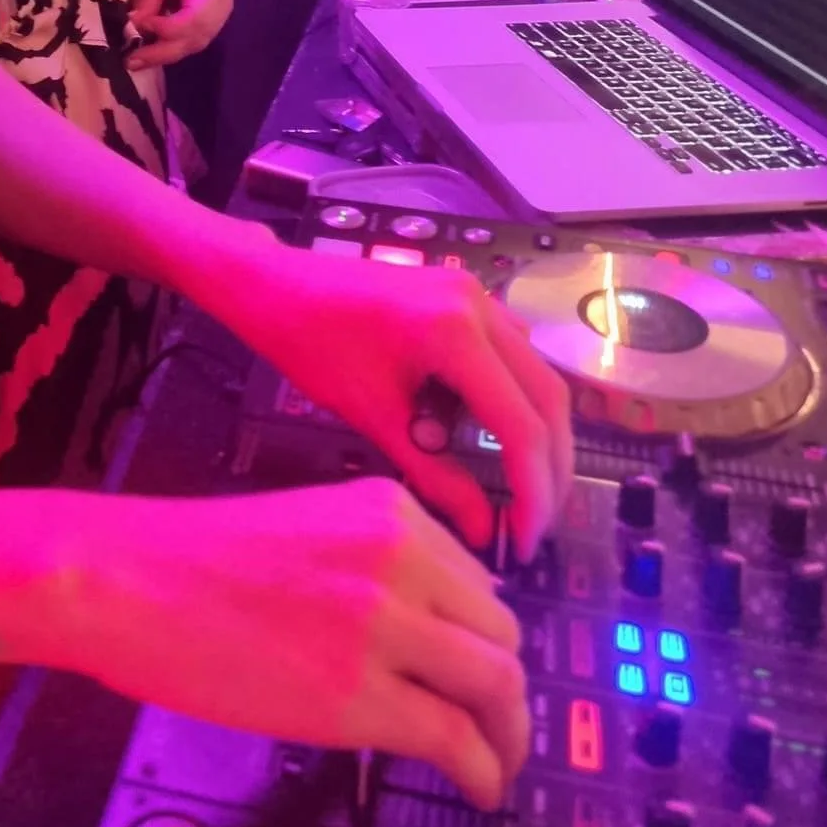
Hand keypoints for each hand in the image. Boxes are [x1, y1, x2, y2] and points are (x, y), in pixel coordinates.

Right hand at [65, 480, 526, 810]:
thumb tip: (428, 629)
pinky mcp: (359, 694)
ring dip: (507, 734)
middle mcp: (400, 555)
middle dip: (507, 689)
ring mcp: (383, 622)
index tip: (484, 675)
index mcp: (388, 510)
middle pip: (501, 631)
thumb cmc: (193, 562)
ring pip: (497, 684)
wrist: (128, 581)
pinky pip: (456, 738)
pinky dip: (485, 771)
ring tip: (495, 764)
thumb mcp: (307, 529)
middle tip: (498, 728)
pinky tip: (479, 787)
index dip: (488, 639)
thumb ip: (374, 563)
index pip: (480, 580)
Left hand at [127, 0, 232, 69]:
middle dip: (163, 51)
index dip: (169, 28)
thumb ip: (147, 0)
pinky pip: (192, 40)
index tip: (141, 25)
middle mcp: (222, 1)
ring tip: (136, 59)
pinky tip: (149, 50)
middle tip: (132, 60)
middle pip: (197, 36)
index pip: (196, 17)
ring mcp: (219, 13)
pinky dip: (170, 46)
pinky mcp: (210, 20)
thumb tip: (134, 31)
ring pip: (194, 43)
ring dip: (165, 53)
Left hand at [213, 238, 573, 562]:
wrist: (276, 286)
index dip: (533, 490)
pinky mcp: (467, 296)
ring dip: (538, 433)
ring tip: (523, 491)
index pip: (522, 425)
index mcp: (455, 332)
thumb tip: (486, 531)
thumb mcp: (374, 418)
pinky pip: (512, 353)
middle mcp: (480, 305)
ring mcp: (477, 294)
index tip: (525, 540)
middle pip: (549, 397)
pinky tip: (496, 439)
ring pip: (537, 373)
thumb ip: (435, 475)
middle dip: (549, 467)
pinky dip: (516, 399)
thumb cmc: (313, 348)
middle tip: (535, 524)